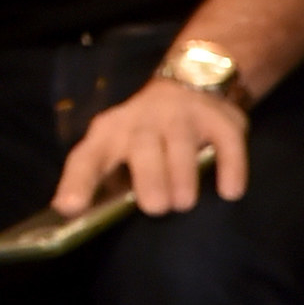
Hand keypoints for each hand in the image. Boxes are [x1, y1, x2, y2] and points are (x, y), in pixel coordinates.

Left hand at [53, 77, 248, 219]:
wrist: (192, 82)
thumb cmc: (148, 134)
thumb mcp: (121, 148)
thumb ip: (112, 182)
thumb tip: (95, 222)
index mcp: (110, 132)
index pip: (88, 157)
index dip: (78, 182)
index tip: (71, 207)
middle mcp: (142, 120)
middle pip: (141, 146)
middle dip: (148, 177)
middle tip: (156, 208)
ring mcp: (182, 116)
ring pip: (180, 142)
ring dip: (183, 174)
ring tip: (185, 203)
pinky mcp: (219, 119)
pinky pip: (226, 142)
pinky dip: (230, 166)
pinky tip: (230, 191)